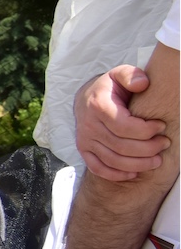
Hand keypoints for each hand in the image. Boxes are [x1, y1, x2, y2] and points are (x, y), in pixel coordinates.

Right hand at [77, 65, 168, 182]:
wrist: (86, 97)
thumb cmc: (110, 87)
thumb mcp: (120, 74)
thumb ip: (131, 75)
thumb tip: (142, 84)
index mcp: (98, 106)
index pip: (125, 127)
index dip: (147, 131)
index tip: (162, 126)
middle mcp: (88, 125)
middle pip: (122, 146)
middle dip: (148, 148)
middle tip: (165, 143)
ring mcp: (85, 140)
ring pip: (113, 160)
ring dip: (139, 164)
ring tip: (157, 159)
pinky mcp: (84, 150)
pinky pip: (98, 168)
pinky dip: (117, 174)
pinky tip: (134, 172)